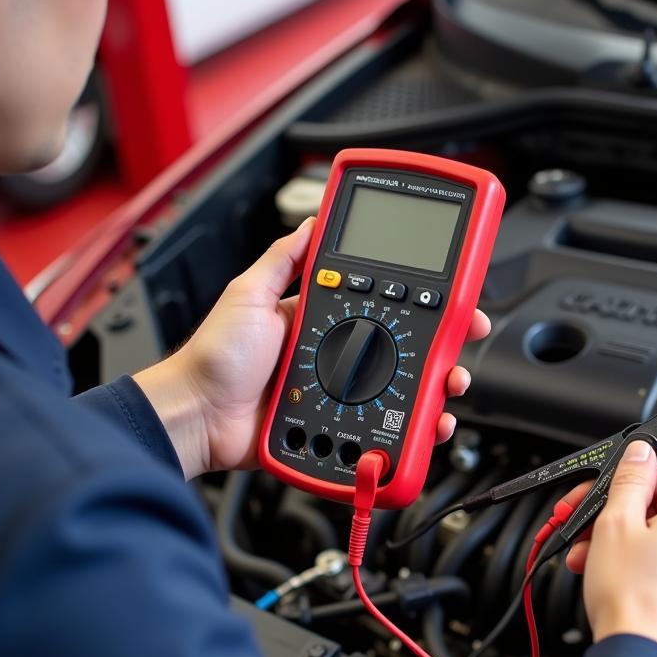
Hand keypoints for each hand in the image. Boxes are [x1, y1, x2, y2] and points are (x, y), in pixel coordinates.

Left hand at [134, 219, 490, 478]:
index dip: (421, 305)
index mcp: (324, 323)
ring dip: (435, 393)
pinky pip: (382, 432)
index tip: (450, 302)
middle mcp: (338, 358)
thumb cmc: (215, 357)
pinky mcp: (337, 429)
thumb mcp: (248, 293)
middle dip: (442, 352)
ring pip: (403, 395)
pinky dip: (411, 434)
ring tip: (448, 390)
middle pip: (404, 354)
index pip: (385, 308)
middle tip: (459, 350)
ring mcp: (341, 396)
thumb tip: (313, 222)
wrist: (197, 415)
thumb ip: (282, 259)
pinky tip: (426, 427)